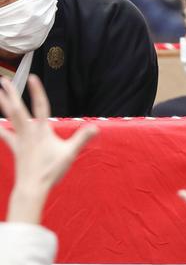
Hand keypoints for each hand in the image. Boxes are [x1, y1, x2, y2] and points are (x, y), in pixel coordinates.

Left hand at [0, 76, 97, 223]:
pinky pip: (5, 135)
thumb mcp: (70, 154)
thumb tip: (96, 127)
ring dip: (4, 105)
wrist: (32, 187)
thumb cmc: (51, 170)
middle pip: (17, 109)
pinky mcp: (15, 148)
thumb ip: (82, 138)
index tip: (32, 77)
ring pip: (10, 118)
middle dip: (11, 94)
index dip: (37, 91)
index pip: (41, 106)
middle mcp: (28, 132)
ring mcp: (20, 139)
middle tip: (3, 80)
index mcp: (42, 130)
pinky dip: (1, 129)